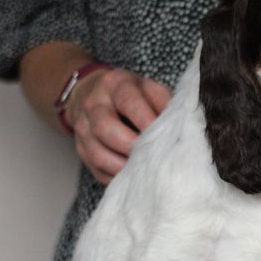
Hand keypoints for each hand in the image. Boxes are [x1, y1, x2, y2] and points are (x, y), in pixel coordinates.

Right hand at [68, 68, 171, 183]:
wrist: (93, 95)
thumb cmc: (131, 96)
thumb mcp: (148, 89)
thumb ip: (163, 103)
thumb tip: (180, 126)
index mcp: (115, 84)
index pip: (128, 101)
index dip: (146, 120)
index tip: (162, 136)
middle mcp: (94, 104)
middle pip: (106, 127)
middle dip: (131, 146)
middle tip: (152, 156)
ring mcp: (83, 128)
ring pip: (98, 153)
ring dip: (123, 166)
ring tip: (144, 170)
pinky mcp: (80, 149)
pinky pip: (96, 169)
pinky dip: (116, 176)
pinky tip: (133, 177)